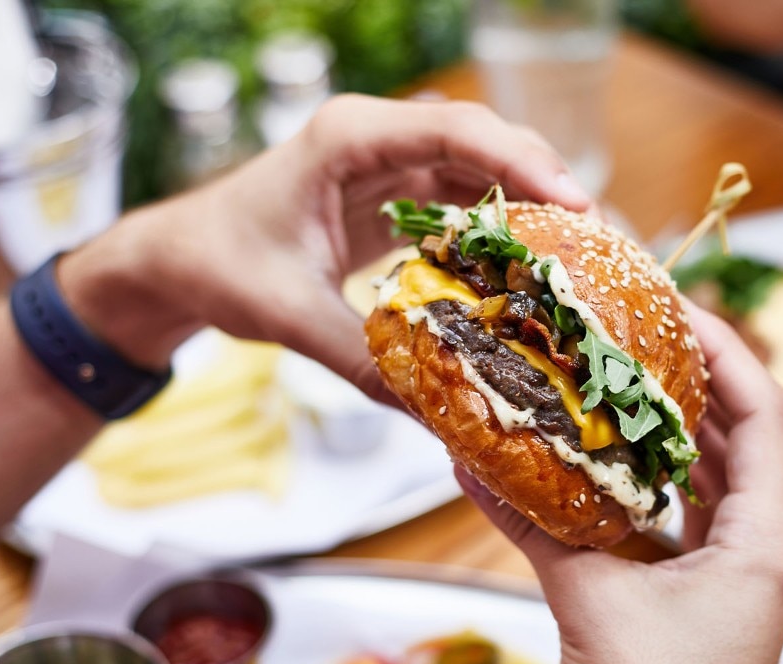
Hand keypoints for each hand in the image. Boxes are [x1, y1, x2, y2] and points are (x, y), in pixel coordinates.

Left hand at [57, 94, 590, 403]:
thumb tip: (436, 413)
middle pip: (486, 145)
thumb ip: (360, 358)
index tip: (575, 203)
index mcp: (349, 139)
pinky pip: (467, 208)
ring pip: (485, 176)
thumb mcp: (287, 314)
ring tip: (584, 264)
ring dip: (533, 215)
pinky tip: (533, 279)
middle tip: (601, 243)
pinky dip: (503, 239)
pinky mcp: (399, 199)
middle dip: (547, 187)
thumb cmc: (219, 264)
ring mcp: (393, 167)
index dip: (521, 161)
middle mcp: (380, 141)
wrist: (180, 259)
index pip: (454, 131)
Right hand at [457, 307, 782, 663]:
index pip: (764, 411)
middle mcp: (763, 547)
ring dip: (670, 428)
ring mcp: (738, 572)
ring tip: (615, 378)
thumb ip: (532, 525)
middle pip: (741, 434)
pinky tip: (602, 459)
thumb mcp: (590, 603)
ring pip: (713, 475)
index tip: (675, 304)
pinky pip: (685, 517)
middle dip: (690, 379)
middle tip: (635, 331)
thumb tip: (474, 460)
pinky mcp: (706, 595)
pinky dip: (648, 483)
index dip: (726, 347)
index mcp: (766, 539)